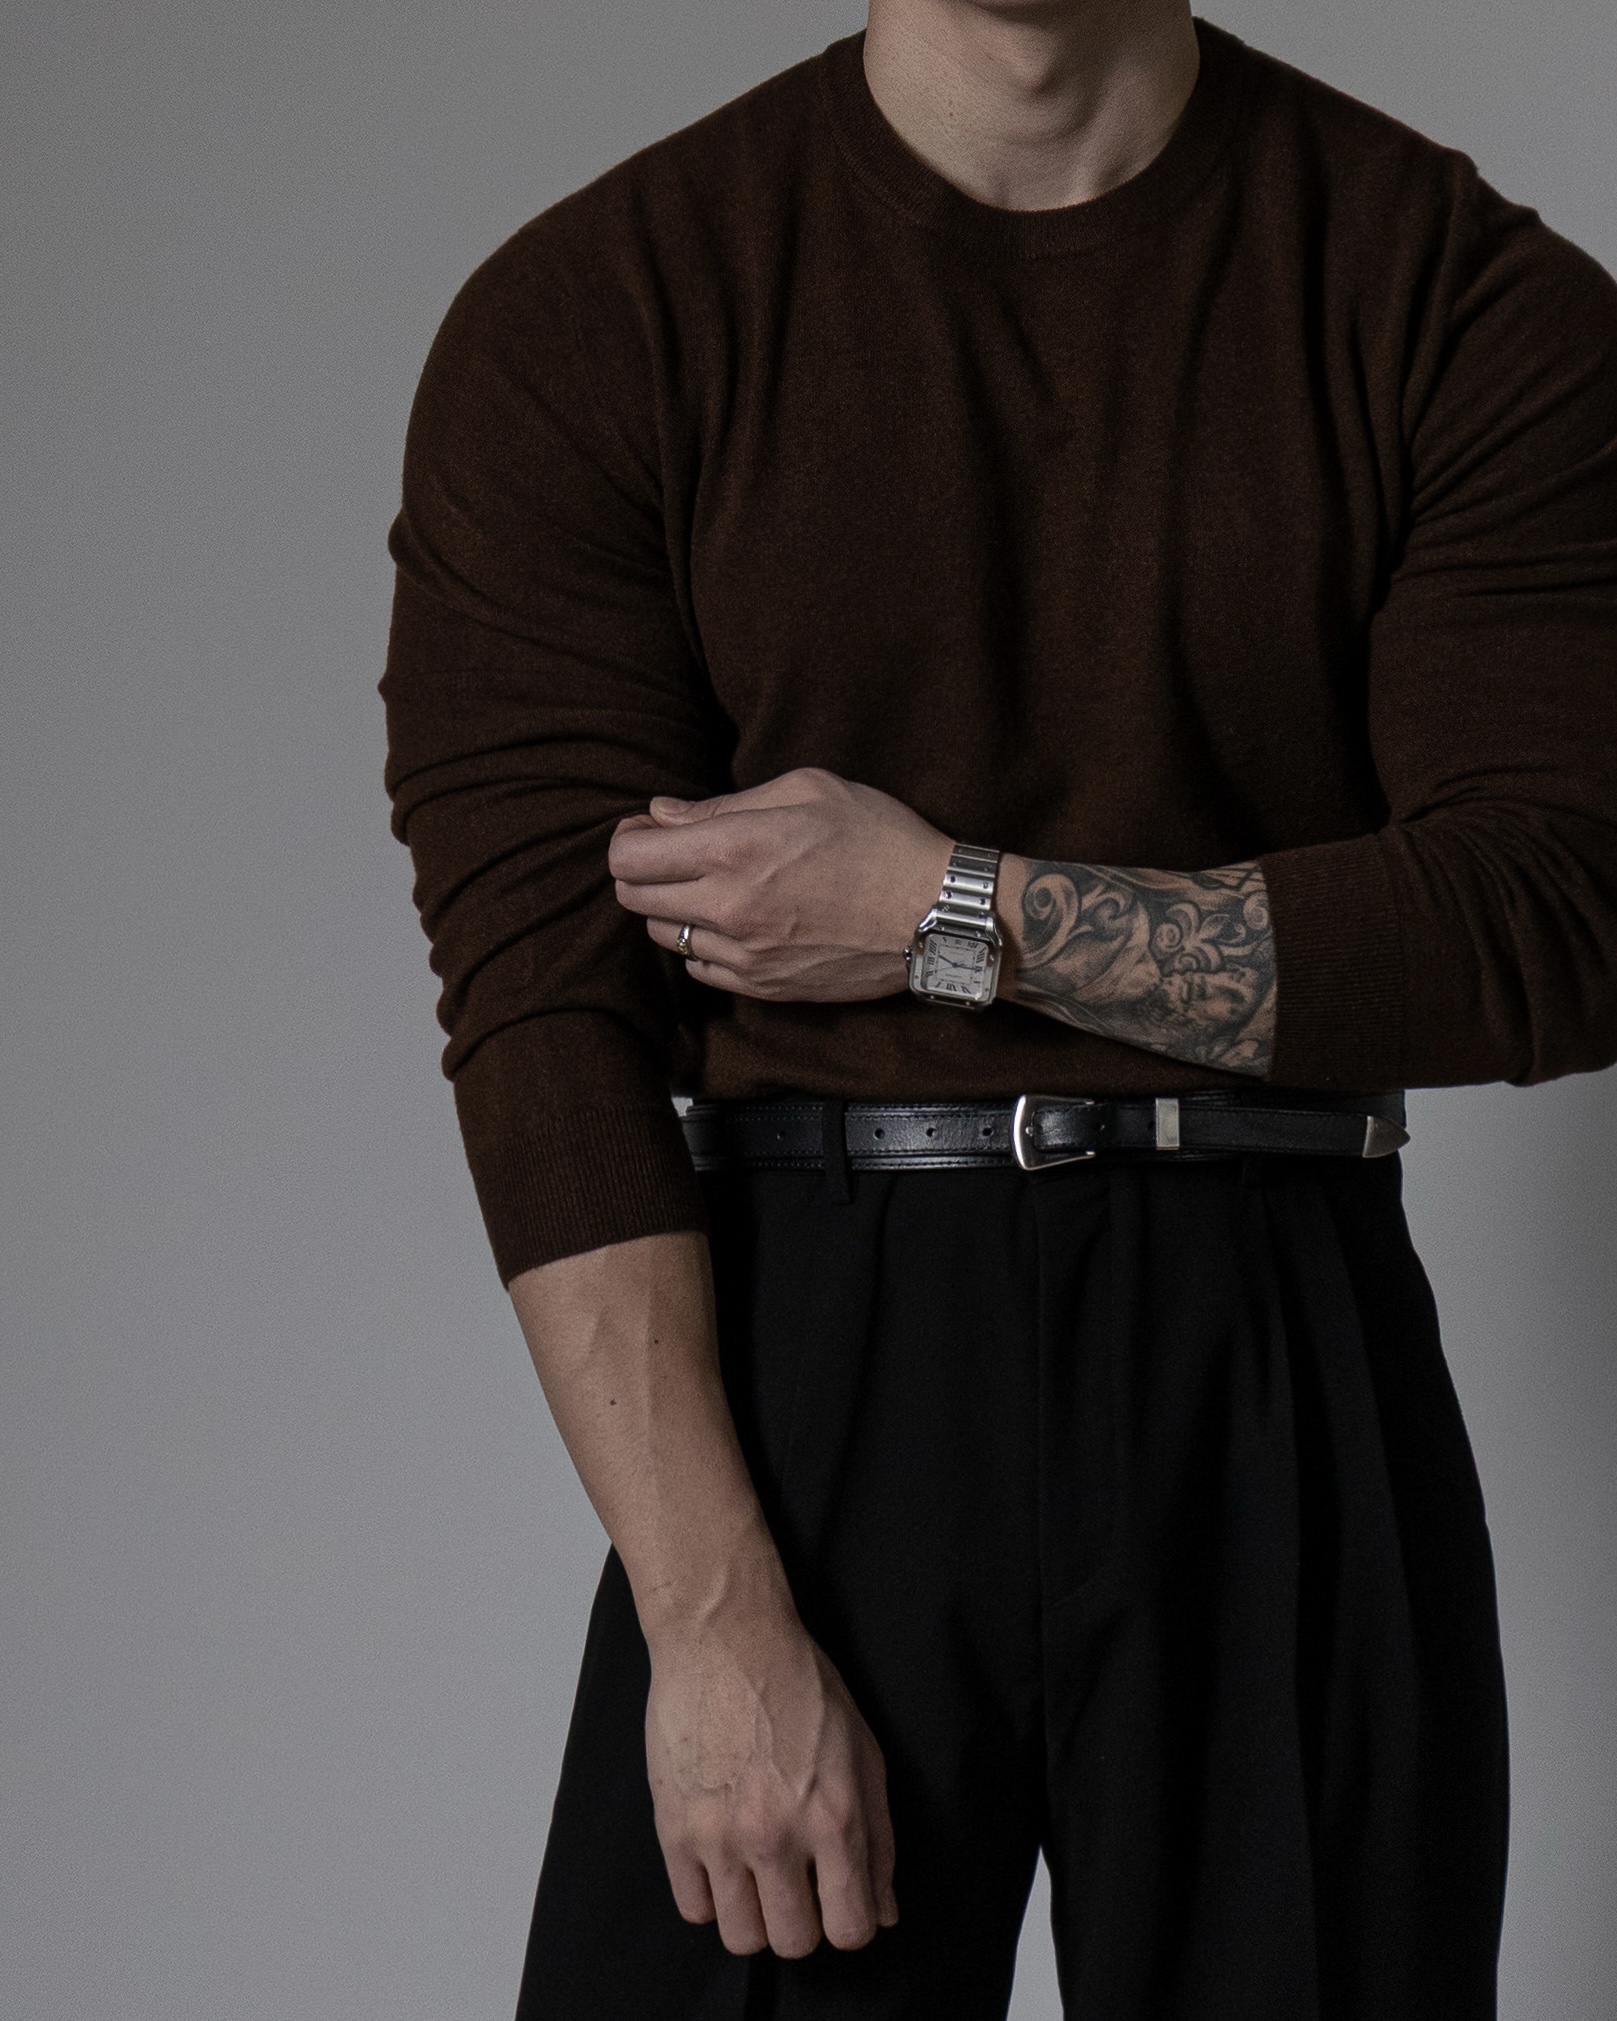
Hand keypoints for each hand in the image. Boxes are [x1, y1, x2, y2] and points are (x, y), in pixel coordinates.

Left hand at [609, 768, 953, 1000]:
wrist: (935, 912)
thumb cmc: (879, 839)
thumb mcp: (807, 790)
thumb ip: (724, 804)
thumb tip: (662, 814)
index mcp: (734, 850)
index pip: (629, 856)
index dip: (629, 836)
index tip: (648, 827)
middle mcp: (728, 908)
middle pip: (633, 898)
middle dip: (641, 871)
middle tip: (671, 852)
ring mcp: (743, 955)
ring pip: (663, 935)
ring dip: (671, 908)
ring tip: (709, 885)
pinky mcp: (763, 986)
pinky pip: (700, 968)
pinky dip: (701, 943)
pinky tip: (732, 921)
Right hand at [645, 1606, 899, 1956]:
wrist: (726, 1638)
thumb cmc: (799, 1685)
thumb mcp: (863, 1752)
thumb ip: (878, 1839)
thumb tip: (883, 1911)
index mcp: (834, 1817)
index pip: (850, 1928)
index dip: (850, 1922)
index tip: (839, 1903)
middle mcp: (777, 1834)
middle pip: (794, 1942)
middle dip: (802, 1922)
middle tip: (797, 1884)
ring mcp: (720, 1836)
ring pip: (741, 1937)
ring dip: (755, 1915)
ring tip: (757, 1873)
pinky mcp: (674, 1828)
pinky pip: (694, 1908)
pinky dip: (711, 1894)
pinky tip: (723, 1858)